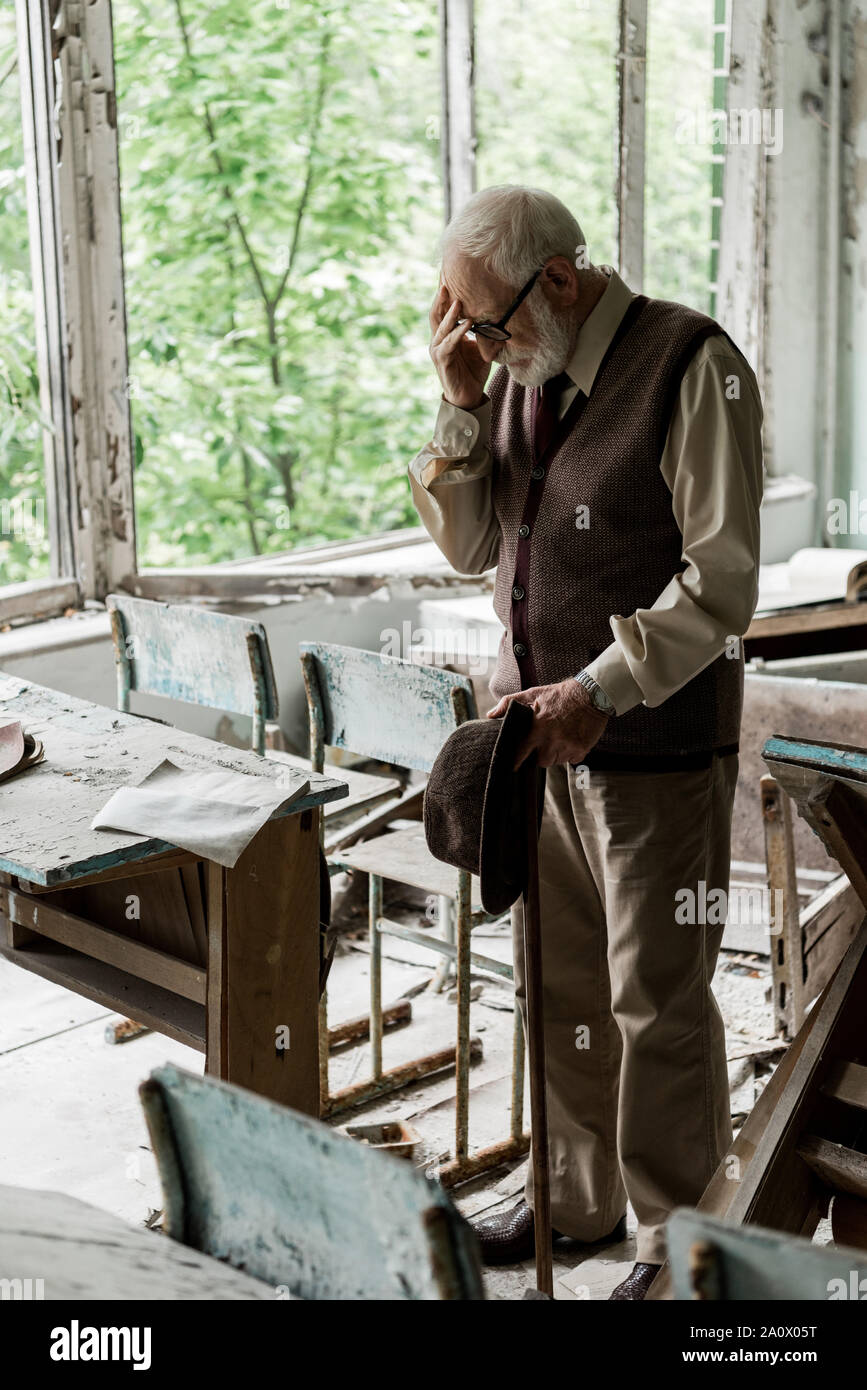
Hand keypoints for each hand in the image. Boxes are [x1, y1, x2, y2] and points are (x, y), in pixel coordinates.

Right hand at [429, 282, 491, 409]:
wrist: (467, 396)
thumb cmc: (473, 371)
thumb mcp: (481, 347)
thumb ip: (484, 333)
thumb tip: (500, 317)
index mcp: (446, 335)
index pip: (442, 311)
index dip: (444, 296)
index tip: (449, 277)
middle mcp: (438, 340)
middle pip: (436, 314)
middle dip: (440, 298)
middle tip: (446, 280)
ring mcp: (438, 350)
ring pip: (441, 326)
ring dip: (450, 313)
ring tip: (457, 299)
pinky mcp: (442, 360)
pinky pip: (450, 343)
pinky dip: (459, 332)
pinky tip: (469, 323)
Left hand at [488, 679, 609, 768]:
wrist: (592, 694)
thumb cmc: (560, 694)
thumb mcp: (533, 694)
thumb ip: (509, 703)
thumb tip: (491, 714)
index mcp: (538, 729)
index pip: (521, 754)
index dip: (517, 760)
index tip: (513, 765)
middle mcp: (552, 741)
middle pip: (541, 762)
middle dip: (540, 755)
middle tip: (544, 743)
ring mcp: (568, 747)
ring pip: (556, 761)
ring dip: (555, 754)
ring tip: (558, 738)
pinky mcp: (581, 750)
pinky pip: (571, 760)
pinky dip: (570, 753)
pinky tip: (571, 739)